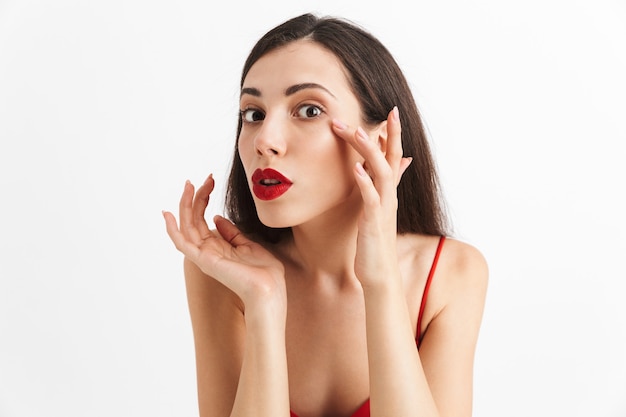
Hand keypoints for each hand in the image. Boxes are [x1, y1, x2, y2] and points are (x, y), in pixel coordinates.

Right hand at [162, 175, 285, 310]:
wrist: (270, 288)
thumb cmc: (264, 271)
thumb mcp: (248, 244)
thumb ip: (231, 233)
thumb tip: (217, 217)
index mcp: (217, 247)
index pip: (203, 218)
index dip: (204, 198)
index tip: (210, 181)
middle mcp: (207, 251)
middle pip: (193, 219)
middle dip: (196, 197)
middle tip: (201, 179)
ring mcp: (204, 256)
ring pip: (186, 226)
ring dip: (185, 204)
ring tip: (189, 186)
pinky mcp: (204, 260)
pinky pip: (181, 244)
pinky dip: (172, 229)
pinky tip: (168, 214)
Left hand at [332, 107, 411, 286]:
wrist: (379, 274)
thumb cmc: (373, 243)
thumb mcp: (377, 212)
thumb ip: (379, 190)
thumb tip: (381, 173)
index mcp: (387, 192)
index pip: (393, 157)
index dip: (393, 135)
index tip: (390, 111)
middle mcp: (389, 196)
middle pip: (391, 159)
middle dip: (388, 134)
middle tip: (384, 111)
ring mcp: (383, 208)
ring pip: (381, 173)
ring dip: (371, 152)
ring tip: (360, 132)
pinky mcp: (373, 223)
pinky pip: (371, 199)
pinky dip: (364, 183)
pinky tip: (355, 170)